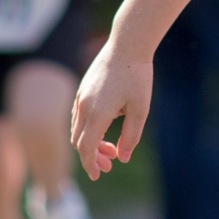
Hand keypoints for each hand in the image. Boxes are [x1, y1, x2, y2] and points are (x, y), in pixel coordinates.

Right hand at [71, 38, 153, 179]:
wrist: (128, 43)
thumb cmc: (137, 75)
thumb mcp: (141, 108)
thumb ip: (131, 135)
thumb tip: (122, 157)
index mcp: (97, 113)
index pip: (86, 148)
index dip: (90, 165)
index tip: (98, 175)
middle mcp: (83, 106)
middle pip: (79, 141)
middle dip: (92, 156)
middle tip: (111, 162)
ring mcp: (80, 96)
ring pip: (77, 128)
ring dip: (90, 141)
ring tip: (110, 146)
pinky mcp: (82, 88)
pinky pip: (78, 115)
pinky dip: (87, 128)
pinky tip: (103, 127)